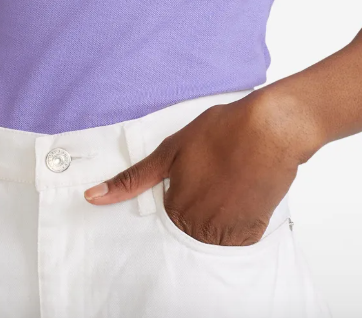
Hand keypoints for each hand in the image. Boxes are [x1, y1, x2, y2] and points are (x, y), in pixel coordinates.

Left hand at [84, 89, 321, 245]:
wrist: (269, 129)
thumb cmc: (221, 132)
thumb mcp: (171, 150)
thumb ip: (133, 179)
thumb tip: (92, 197)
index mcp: (176, 208)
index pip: (170, 209)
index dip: (184, 184)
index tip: (199, 169)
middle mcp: (199, 228)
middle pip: (192, 222)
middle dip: (202, 198)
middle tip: (218, 170)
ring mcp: (228, 232)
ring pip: (215, 230)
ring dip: (221, 209)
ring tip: (232, 178)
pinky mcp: (253, 231)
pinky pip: (240, 233)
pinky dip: (242, 216)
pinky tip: (245, 189)